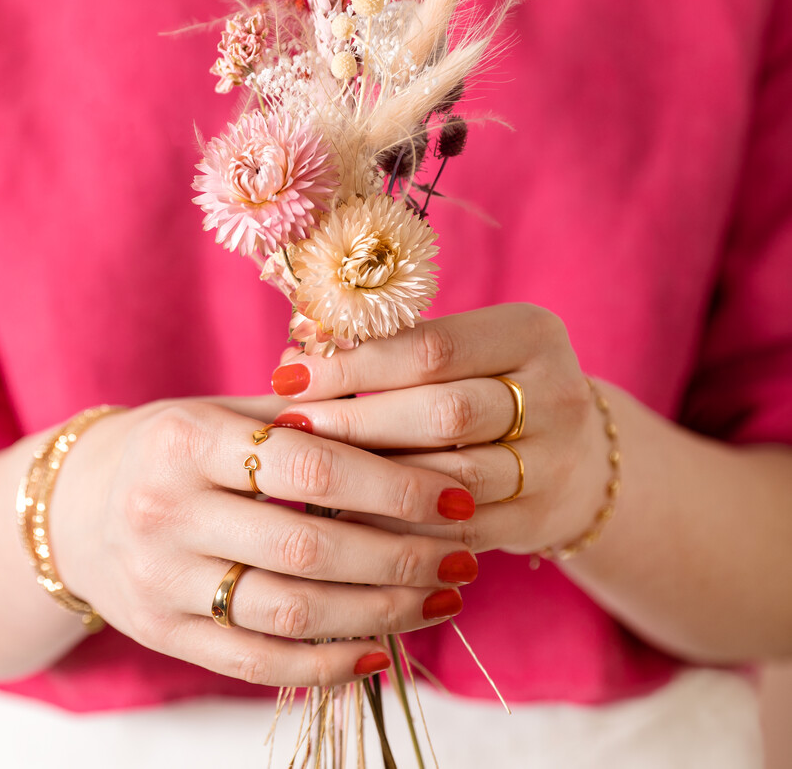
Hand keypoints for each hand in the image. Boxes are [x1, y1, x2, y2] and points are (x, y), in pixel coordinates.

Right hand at [47, 395, 476, 687]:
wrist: (76, 507)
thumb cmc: (172, 446)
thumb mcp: (222, 413)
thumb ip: (305, 415)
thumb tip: (412, 419)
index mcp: (187, 441)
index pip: (308, 466)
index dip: (392, 484)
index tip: (456, 494)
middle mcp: (165, 513)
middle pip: (307, 547)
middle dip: (401, 556)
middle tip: (465, 556)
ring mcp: (161, 584)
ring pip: (290, 614)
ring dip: (381, 611)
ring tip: (444, 598)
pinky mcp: (165, 635)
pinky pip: (258, 664)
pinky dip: (328, 665)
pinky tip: (383, 651)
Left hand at [270, 305, 608, 555]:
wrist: (576, 455)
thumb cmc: (487, 386)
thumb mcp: (463, 351)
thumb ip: (391, 348)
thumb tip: (296, 354)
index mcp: (531, 333)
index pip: (432, 347)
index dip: (355, 364)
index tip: (288, 375)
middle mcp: (556, 395)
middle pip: (444, 414)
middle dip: (357, 423)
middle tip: (291, 430)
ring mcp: (555, 463)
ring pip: (450, 480)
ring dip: (372, 481)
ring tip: (309, 475)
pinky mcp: (538, 519)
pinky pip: (456, 530)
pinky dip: (398, 526)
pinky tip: (348, 517)